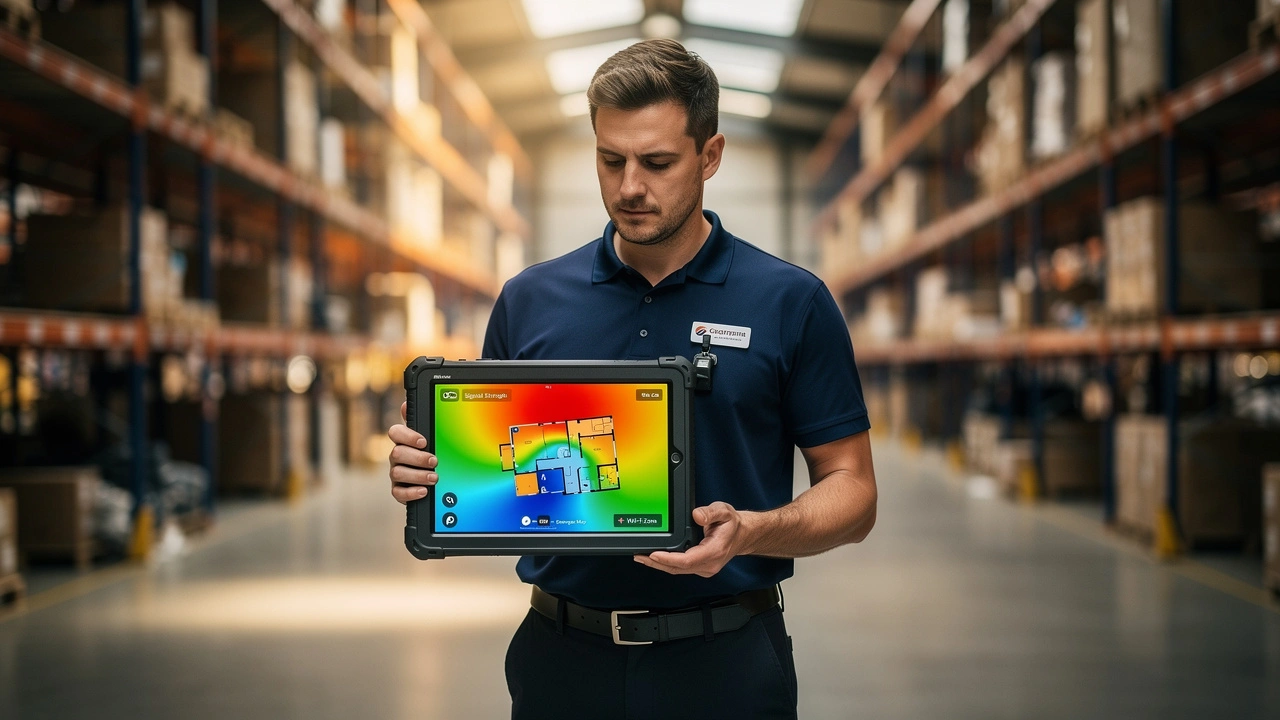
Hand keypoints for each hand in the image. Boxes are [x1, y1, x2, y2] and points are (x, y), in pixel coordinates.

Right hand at [388, 401, 437, 504]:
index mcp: (404, 441)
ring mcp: (397, 473)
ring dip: (418, 475)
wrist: (437, 480)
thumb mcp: (431, 437)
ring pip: (398, 473)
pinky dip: (411, 492)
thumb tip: (406, 403)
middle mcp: (397, 456)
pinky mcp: (399, 490)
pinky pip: (398, 493)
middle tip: (434, 460)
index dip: (407, 436)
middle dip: (417, 457)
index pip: (395, 432)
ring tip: (434, 477)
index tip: (423, 441)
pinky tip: (423, 491)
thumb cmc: (431, 453)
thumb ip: (421, 422)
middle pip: (397, 453)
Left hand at [634, 502, 748, 577]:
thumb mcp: (724, 511)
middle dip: (657, 563)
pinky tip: (656, 558)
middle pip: (678, 568)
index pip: (687, 560)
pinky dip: (666, 564)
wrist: (743, 535)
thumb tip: (696, 515)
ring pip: (678, 570)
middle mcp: (709, 564)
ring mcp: (704, 568)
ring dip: (659, 565)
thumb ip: (710, 512)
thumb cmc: (733, 524)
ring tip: (642, 558)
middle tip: (639, 556)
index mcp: (714, 552)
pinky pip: (681, 568)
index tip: (654, 554)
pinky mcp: (700, 568)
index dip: (668, 559)